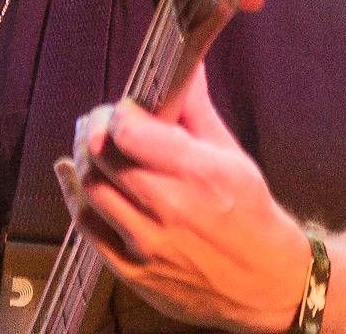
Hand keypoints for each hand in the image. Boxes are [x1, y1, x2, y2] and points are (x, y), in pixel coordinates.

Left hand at [54, 62, 309, 333]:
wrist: (269, 286)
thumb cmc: (250, 213)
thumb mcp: (232, 156)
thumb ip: (195, 108)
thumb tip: (183, 60)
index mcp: (200, 174)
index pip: (128, 132)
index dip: (117, 113)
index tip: (124, 109)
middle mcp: (171, 210)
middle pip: (102, 156)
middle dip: (96, 128)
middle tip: (102, 122)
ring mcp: (149, 244)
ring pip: (90, 188)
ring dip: (84, 161)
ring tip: (95, 149)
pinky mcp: (133, 271)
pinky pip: (86, 227)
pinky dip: (76, 196)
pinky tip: (77, 176)